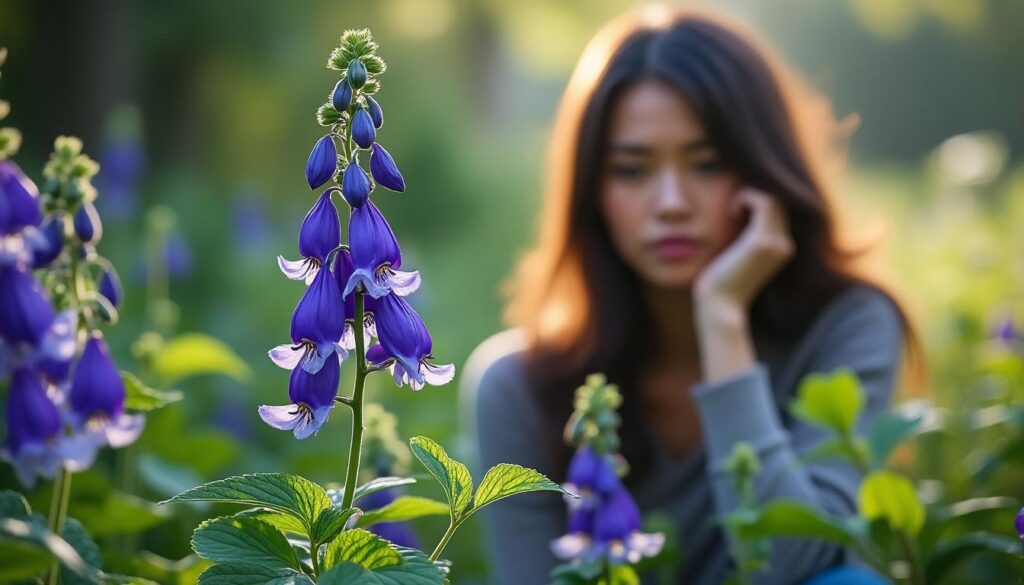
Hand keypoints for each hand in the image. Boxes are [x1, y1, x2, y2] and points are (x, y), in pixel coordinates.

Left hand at [693, 188, 793, 316]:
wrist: (720, 307)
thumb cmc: (721, 284)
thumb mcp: (737, 255)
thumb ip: (744, 238)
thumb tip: (736, 218)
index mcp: (781, 248)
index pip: (781, 211)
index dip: (760, 200)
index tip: (737, 208)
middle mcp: (785, 244)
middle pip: (779, 201)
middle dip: (755, 195)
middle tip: (733, 206)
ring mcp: (776, 242)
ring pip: (773, 198)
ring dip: (749, 195)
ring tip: (732, 210)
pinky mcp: (761, 240)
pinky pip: (762, 201)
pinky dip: (745, 198)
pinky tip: (731, 212)